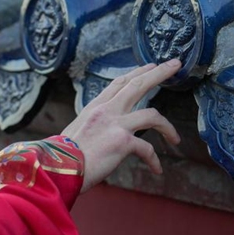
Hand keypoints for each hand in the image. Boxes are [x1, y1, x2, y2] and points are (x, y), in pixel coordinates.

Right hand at [61, 59, 181, 192]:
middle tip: (175, 65)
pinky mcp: (122, 142)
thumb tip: (103, 133)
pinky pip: (147, 149)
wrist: (58, 169)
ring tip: (176, 138)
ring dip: (168, 127)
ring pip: (152, 114)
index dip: (137, 72)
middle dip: (159, 73)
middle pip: (138, 85)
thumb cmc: (64, 157)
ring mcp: (115, 124)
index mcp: (94, 107)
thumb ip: (94, 127)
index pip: (119, 83)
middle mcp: (106, 111)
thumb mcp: (77, 132)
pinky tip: (156, 169)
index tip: (151, 66)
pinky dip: (154, 160)